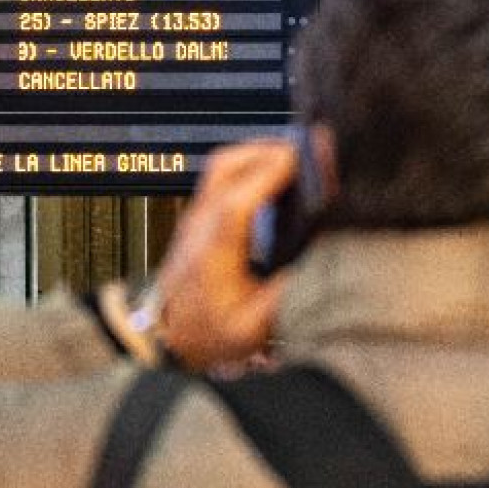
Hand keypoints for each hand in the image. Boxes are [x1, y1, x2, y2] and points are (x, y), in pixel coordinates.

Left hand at [148, 139, 296, 369]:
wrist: (169, 336)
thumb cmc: (207, 333)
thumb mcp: (253, 327)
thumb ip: (285, 296)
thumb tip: (319, 265)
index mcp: (213, 254)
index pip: (237, 201)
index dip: (269, 175)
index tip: (300, 158)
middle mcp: (200, 226)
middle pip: (226, 168)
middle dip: (269, 152)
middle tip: (308, 151)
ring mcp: (196, 217)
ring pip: (222, 166)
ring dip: (258, 154)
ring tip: (295, 157)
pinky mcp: (199, 216)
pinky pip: (222, 176)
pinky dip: (250, 165)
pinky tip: (273, 173)